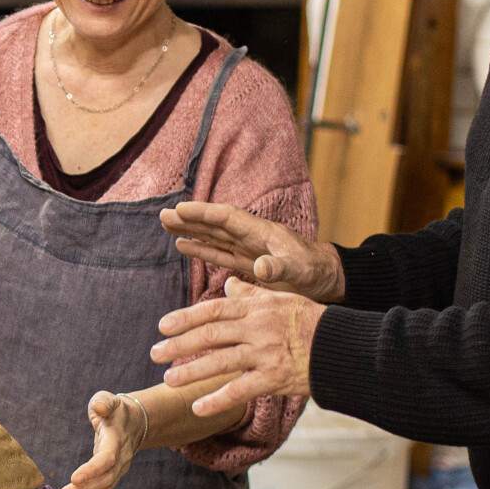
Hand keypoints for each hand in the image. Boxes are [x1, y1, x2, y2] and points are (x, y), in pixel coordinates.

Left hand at [59, 390, 149, 488]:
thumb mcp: (108, 399)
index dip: (92, 469)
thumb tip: (99, 409)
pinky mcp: (115, 473)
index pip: (107, 457)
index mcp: (117, 437)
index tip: (74, 478)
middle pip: (106, 478)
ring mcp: (121, 466)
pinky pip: (104, 488)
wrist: (136, 422)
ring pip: (106, 486)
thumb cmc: (116, 410)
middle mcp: (122, 455)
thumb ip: (103, 402)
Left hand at [153, 277, 323, 416]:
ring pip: (219, 362)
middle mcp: (257, 328)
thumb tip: (227, 284)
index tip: (163, 326)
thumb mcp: (281, 298)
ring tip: (168, 380)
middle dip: (178, 345)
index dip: (185, 318)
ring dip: (191, 371)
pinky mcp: (273, 378)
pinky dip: (216, 400)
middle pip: (210, 335)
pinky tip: (197, 408)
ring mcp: (264, 353)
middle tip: (154, 353)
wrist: (341, 346)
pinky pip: (239, 390)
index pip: (213, 310)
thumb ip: (251, 293)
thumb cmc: (310, 321)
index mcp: (256, 307)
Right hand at [160, 202, 344, 301]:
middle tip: (163, 215)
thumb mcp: (299, 271)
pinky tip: (183, 246)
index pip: (227, 218)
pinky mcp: (247, 263)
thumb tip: (259, 266)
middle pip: (215, 224)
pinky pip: (219, 253)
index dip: (203, 213)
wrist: (327, 279)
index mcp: (262, 232)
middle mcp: (251, 237)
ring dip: (190, 231)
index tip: (180, 209)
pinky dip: (201, 249)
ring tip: (166, 225)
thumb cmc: (316, 271)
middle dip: (190, 219)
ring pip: (213, 237)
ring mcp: (248, 249)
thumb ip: (279, 267)